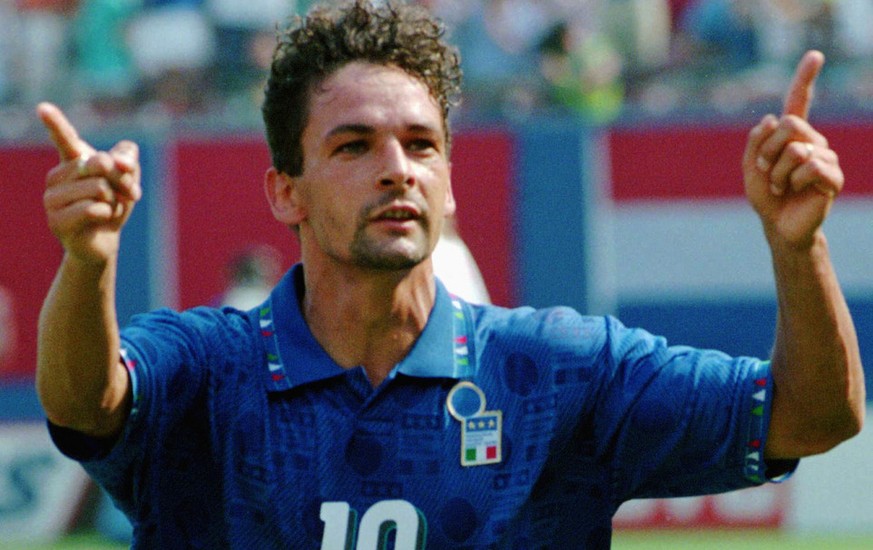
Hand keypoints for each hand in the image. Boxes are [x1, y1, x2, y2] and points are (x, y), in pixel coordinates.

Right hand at [37, 103, 141, 264]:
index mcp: (72, 161)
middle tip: (126, 194)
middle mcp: (56, 177)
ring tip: (108, 208)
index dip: (55, 123)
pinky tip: (100, 219)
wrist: (104, 239)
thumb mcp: (128, 179)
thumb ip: (127, 160)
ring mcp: (52, 199)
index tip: (42, 107)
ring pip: (98, 188)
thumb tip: (117, 161)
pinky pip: (92, 209)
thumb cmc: (112, 204)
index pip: (65, 138)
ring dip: (114, 200)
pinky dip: (106, 213)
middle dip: (123, 181)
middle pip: (102, 164)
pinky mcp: (56, 221)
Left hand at [742, 50, 843, 249]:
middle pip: (789, 124)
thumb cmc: (766, 196)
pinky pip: (811, 166)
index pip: (799, 102)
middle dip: (768, 149)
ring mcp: (825, 157)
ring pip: (797, 149)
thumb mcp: (750, 167)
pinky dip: (794, 180)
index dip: (805, 78)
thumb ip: (755, 142)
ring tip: (780, 186)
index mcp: (792, 135)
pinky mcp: (833, 176)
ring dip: (778, 171)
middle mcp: (813, 140)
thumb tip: (770, 118)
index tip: (815, 55)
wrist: (778, 225)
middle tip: (766, 170)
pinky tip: (796, 191)